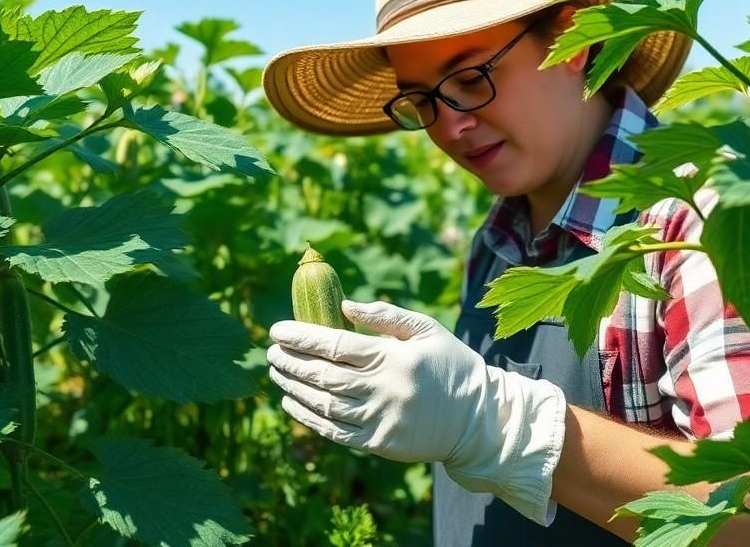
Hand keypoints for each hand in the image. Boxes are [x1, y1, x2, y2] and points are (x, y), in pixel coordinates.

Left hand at [266, 299, 566, 525]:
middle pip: (323, 376)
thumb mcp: (426, 329)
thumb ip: (385, 315)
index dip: (300, 337)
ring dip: (293, 388)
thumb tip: (342, 305)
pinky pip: (335, 432)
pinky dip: (308, 418)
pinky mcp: (380, 444)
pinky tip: (291, 403)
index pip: (334, 344)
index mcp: (393, 357)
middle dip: (291, 362)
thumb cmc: (450, 366)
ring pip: (324, 405)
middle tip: (270, 351)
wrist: (480, 420)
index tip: (276, 330)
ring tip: (276, 373)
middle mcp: (384, 389)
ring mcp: (381, 419)